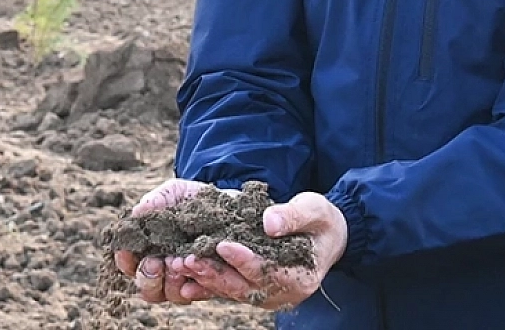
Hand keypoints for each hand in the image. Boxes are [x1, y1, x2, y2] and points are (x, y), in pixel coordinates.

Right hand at [113, 179, 229, 304]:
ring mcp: (190, 279)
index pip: (129, 264)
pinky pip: (204, 294)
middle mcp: (167, 270)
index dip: (125, 261)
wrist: (232, 202)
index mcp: (150, 249)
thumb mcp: (174, 193)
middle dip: (148, 278)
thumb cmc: (196, 199)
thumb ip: (156, 201)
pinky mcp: (215, 284)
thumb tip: (136, 213)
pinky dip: (198, 287)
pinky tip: (197, 272)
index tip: (128, 251)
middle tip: (156, 263)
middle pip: (148, 290)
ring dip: (173, 282)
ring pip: (174, 295)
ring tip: (179, 262)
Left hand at [180, 191, 347, 309]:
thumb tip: (269, 223)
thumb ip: (292, 215)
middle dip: (215, 273)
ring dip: (205, 279)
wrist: (324, 234)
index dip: (245, 260)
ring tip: (181, 264)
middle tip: (188, 259)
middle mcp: (283, 292)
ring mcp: (267, 294)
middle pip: (244, 287)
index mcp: (301, 277)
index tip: (222, 245)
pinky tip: (184, 277)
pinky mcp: (254, 289)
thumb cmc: (319, 220)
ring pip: (232, 290)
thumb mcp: (313, 209)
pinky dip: (206, 284)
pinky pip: (227, 290)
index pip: (268, 271)